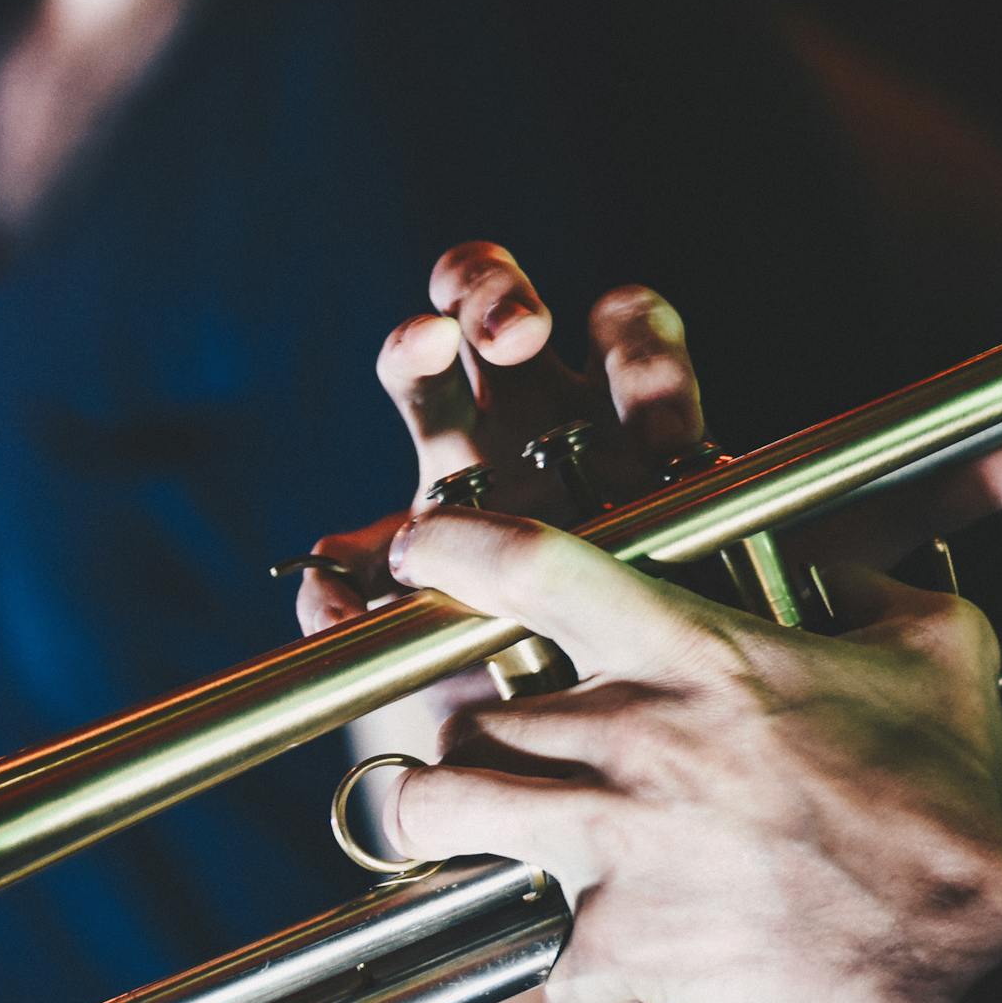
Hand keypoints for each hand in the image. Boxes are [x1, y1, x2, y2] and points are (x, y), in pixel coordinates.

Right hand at [290, 242, 1001, 638]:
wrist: (655, 801)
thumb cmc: (742, 692)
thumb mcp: (833, 603)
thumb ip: (922, 526)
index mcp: (638, 463)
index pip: (632, 373)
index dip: (627, 339)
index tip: (624, 317)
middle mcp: (545, 473)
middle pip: (506, 353)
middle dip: (493, 300)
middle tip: (503, 319)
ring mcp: (457, 529)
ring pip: (423, 425)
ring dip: (415, 374)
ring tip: (421, 349)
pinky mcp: (395, 611)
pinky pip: (343, 586)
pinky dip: (333, 581)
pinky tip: (330, 569)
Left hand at [295, 242, 707, 636]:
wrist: (576, 711)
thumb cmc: (480, 656)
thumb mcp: (404, 640)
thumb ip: (347, 614)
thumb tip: (322, 596)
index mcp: (451, 440)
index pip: (419, 365)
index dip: (418, 345)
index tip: (428, 346)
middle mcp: (525, 408)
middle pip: (493, 296)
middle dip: (496, 290)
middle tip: (513, 334)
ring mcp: (608, 417)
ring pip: (618, 321)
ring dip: (623, 339)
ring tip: (626, 411)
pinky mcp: (679, 448)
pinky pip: (673, 386)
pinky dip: (670, 398)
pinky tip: (669, 451)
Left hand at [376, 510, 1001, 1002]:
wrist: (966, 941)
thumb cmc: (948, 799)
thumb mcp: (931, 651)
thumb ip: (867, 589)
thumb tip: (836, 567)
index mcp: (690, 656)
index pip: (534, 567)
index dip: (453, 546)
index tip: (419, 549)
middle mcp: (626, 741)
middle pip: (464, 715)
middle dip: (468, 733)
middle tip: (498, 751)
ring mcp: (606, 846)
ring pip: (441, 814)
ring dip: (449, 823)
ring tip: (478, 831)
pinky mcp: (612, 945)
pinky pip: (550, 966)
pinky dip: (582, 980)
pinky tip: (623, 976)